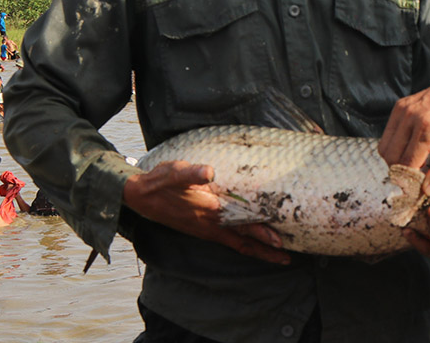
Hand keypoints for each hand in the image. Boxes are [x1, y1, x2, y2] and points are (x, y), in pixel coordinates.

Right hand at [123, 160, 290, 264]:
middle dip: (266, 250)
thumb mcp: (175, 172)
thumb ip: (191, 172)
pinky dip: (245, 244)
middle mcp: (210, 226)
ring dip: (258, 251)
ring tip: (278, 256)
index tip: (280, 240)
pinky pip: (229, 240)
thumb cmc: (161, 182)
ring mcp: (207, 230)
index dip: (261, 232)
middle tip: (288, 258)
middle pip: (244, 242)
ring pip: (238, 244)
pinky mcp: (203, 229)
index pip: (241, 225)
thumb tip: (209, 170)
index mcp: (210, 212)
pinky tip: (253, 243)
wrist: (141, 196)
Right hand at [379, 63, 429, 193]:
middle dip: (401, 172)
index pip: (407, 164)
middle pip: (391, 158)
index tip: (419, 189)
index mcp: (427, 127)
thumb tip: (426, 190)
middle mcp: (410, 117)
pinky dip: (395, 147)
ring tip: (415, 163)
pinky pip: (387, 135)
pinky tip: (412, 148)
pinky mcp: (398, 107)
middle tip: (417, 177)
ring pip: (384, 148)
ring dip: (396, 161)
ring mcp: (401, 110)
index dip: (411, 181)